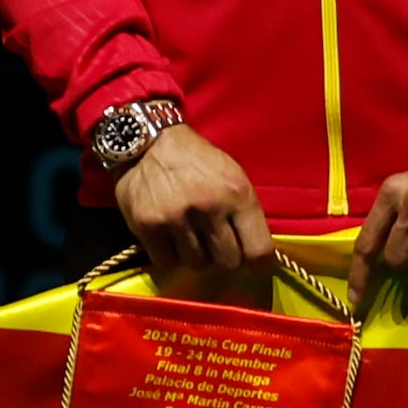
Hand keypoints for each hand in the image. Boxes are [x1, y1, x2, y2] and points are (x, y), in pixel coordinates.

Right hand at [112, 125, 272, 306]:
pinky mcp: (148, 226)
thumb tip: (255, 255)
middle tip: (215, 242)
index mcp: (237, 193)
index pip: (259, 250)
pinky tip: (169, 237)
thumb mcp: (233, 176)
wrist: (148, 142)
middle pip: (228, 262)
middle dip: (224, 255)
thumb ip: (245, 214)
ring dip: (195, 254)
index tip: (256, 265)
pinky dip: (169, 254)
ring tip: (188, 234)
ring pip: (197, 264)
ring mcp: (176, 218)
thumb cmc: (196, 160)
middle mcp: (208, 207)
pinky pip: (167, 261)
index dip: (260, 264)